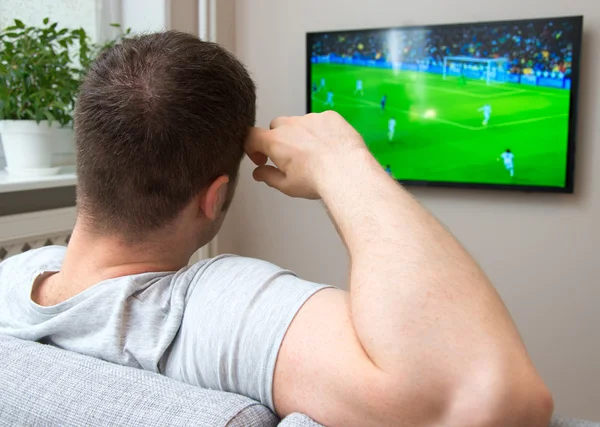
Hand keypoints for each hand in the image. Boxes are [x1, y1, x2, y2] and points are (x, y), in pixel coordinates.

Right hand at [245, 111, 366, 198]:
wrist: (347, 172)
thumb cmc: (317, 180)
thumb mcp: (286, 185)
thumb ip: (268, 176)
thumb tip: (259, 173)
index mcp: (275, 141)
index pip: (252, 136)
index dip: (253, 148)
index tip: (261, 158)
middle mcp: (290, 125)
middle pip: (276, 127)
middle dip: (279, 140)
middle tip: (290, 158)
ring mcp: (311, 118)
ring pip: (299, 123)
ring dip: (301, 135)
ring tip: (315, 154)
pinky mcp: (329, 116)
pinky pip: (320, 120)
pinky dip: (321, 131)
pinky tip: (329, 147)